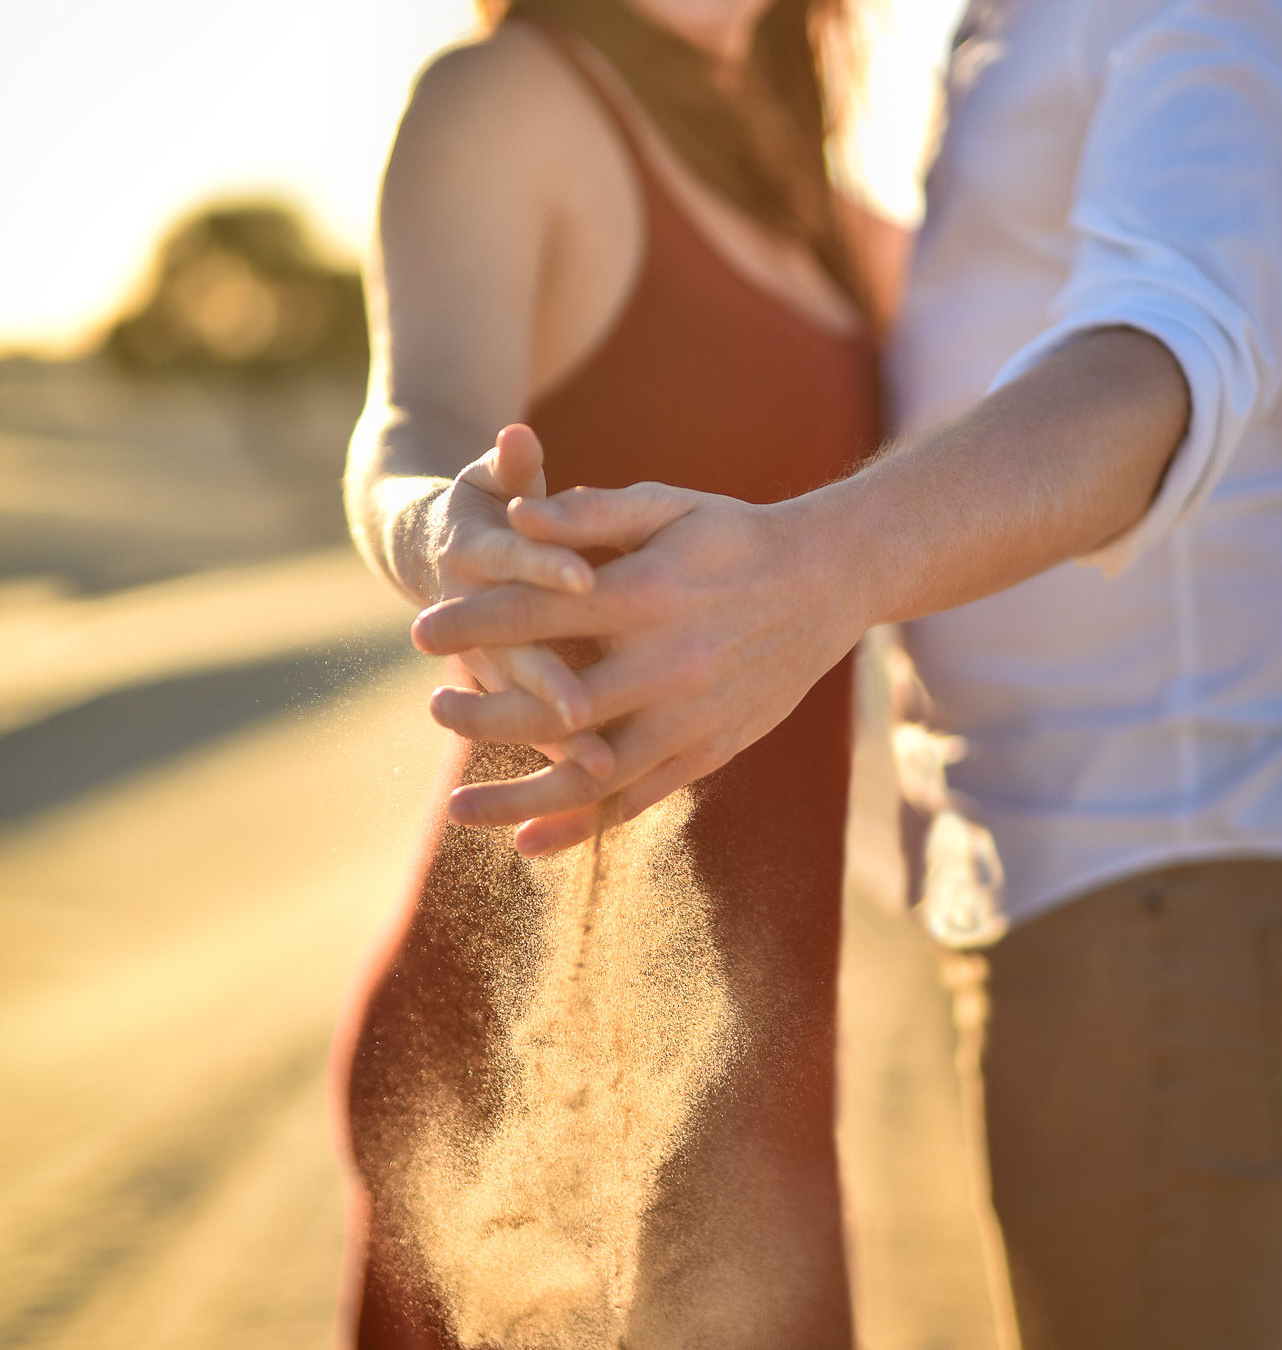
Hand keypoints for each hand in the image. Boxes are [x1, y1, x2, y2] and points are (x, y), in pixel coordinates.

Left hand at [417, 479, 857, 854]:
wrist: (830, 581)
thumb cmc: (734, 534)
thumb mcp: (668, 504)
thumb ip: (592, 512)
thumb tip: (515, 516)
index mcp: (648, 594)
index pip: (540, 613)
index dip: (475, 621)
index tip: (418, 629)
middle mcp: (668, 663)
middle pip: (557, 702)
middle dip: (485, 713)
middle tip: (434, 707)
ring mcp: (691, 717)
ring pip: (592, 773)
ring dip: (520, 795)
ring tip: (456, 810)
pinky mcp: (710, 751)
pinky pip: (638, 800)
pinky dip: (582, 826)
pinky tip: (529, 844)